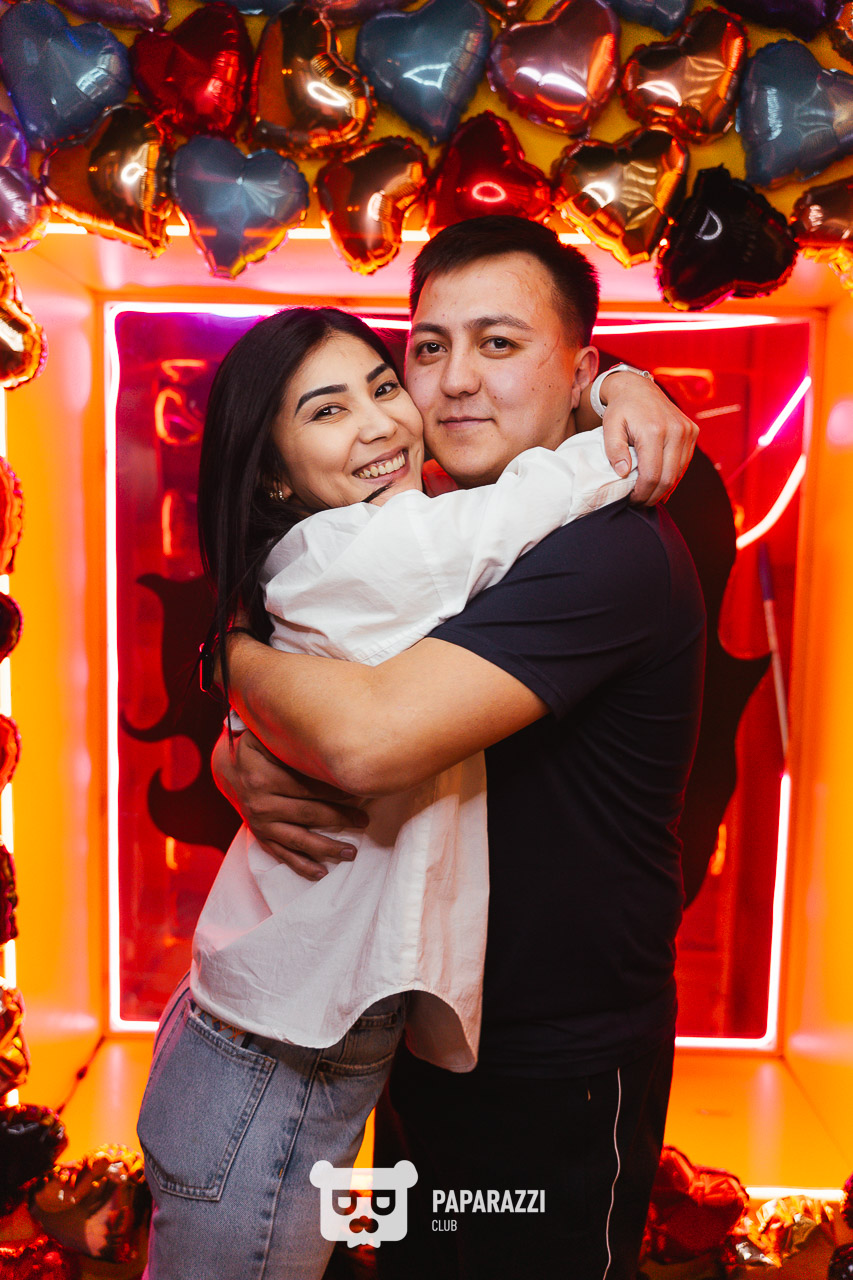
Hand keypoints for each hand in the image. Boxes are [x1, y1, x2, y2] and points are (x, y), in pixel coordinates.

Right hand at [211, 727, 368, 880]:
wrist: (229, 769)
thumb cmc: (258, 749)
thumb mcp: (268, 739)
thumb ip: (292, 744)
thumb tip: (331, 747)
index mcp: (262, 776)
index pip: (307, 786)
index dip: (335, 791)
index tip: (358, 793)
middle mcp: (260, 803)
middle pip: (308, 813)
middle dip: (340, 818)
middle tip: (364, 820)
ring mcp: (260, 823)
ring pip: (298, 839)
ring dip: (326, 847)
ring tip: (351, 852)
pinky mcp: (260, 836)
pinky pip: (283, 854)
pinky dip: (302, 865)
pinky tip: (322, 872)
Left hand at [599, 372, 697, 504]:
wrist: (638, 388)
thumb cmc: (620, 410)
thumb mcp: (609, 428)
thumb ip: (614, 450)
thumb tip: (624, 473)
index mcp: (654, 430)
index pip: (652, 474)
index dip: (641, 493)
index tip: (630, 501)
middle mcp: (675, 430)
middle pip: (668, 478)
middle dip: (653, 496)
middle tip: (639, 503)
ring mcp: (687, 431)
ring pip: (679, 473)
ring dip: (664, 489)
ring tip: (647, 495)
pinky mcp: (692, 432)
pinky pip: (684, 463)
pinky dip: (672, 477)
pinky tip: (659, 484)